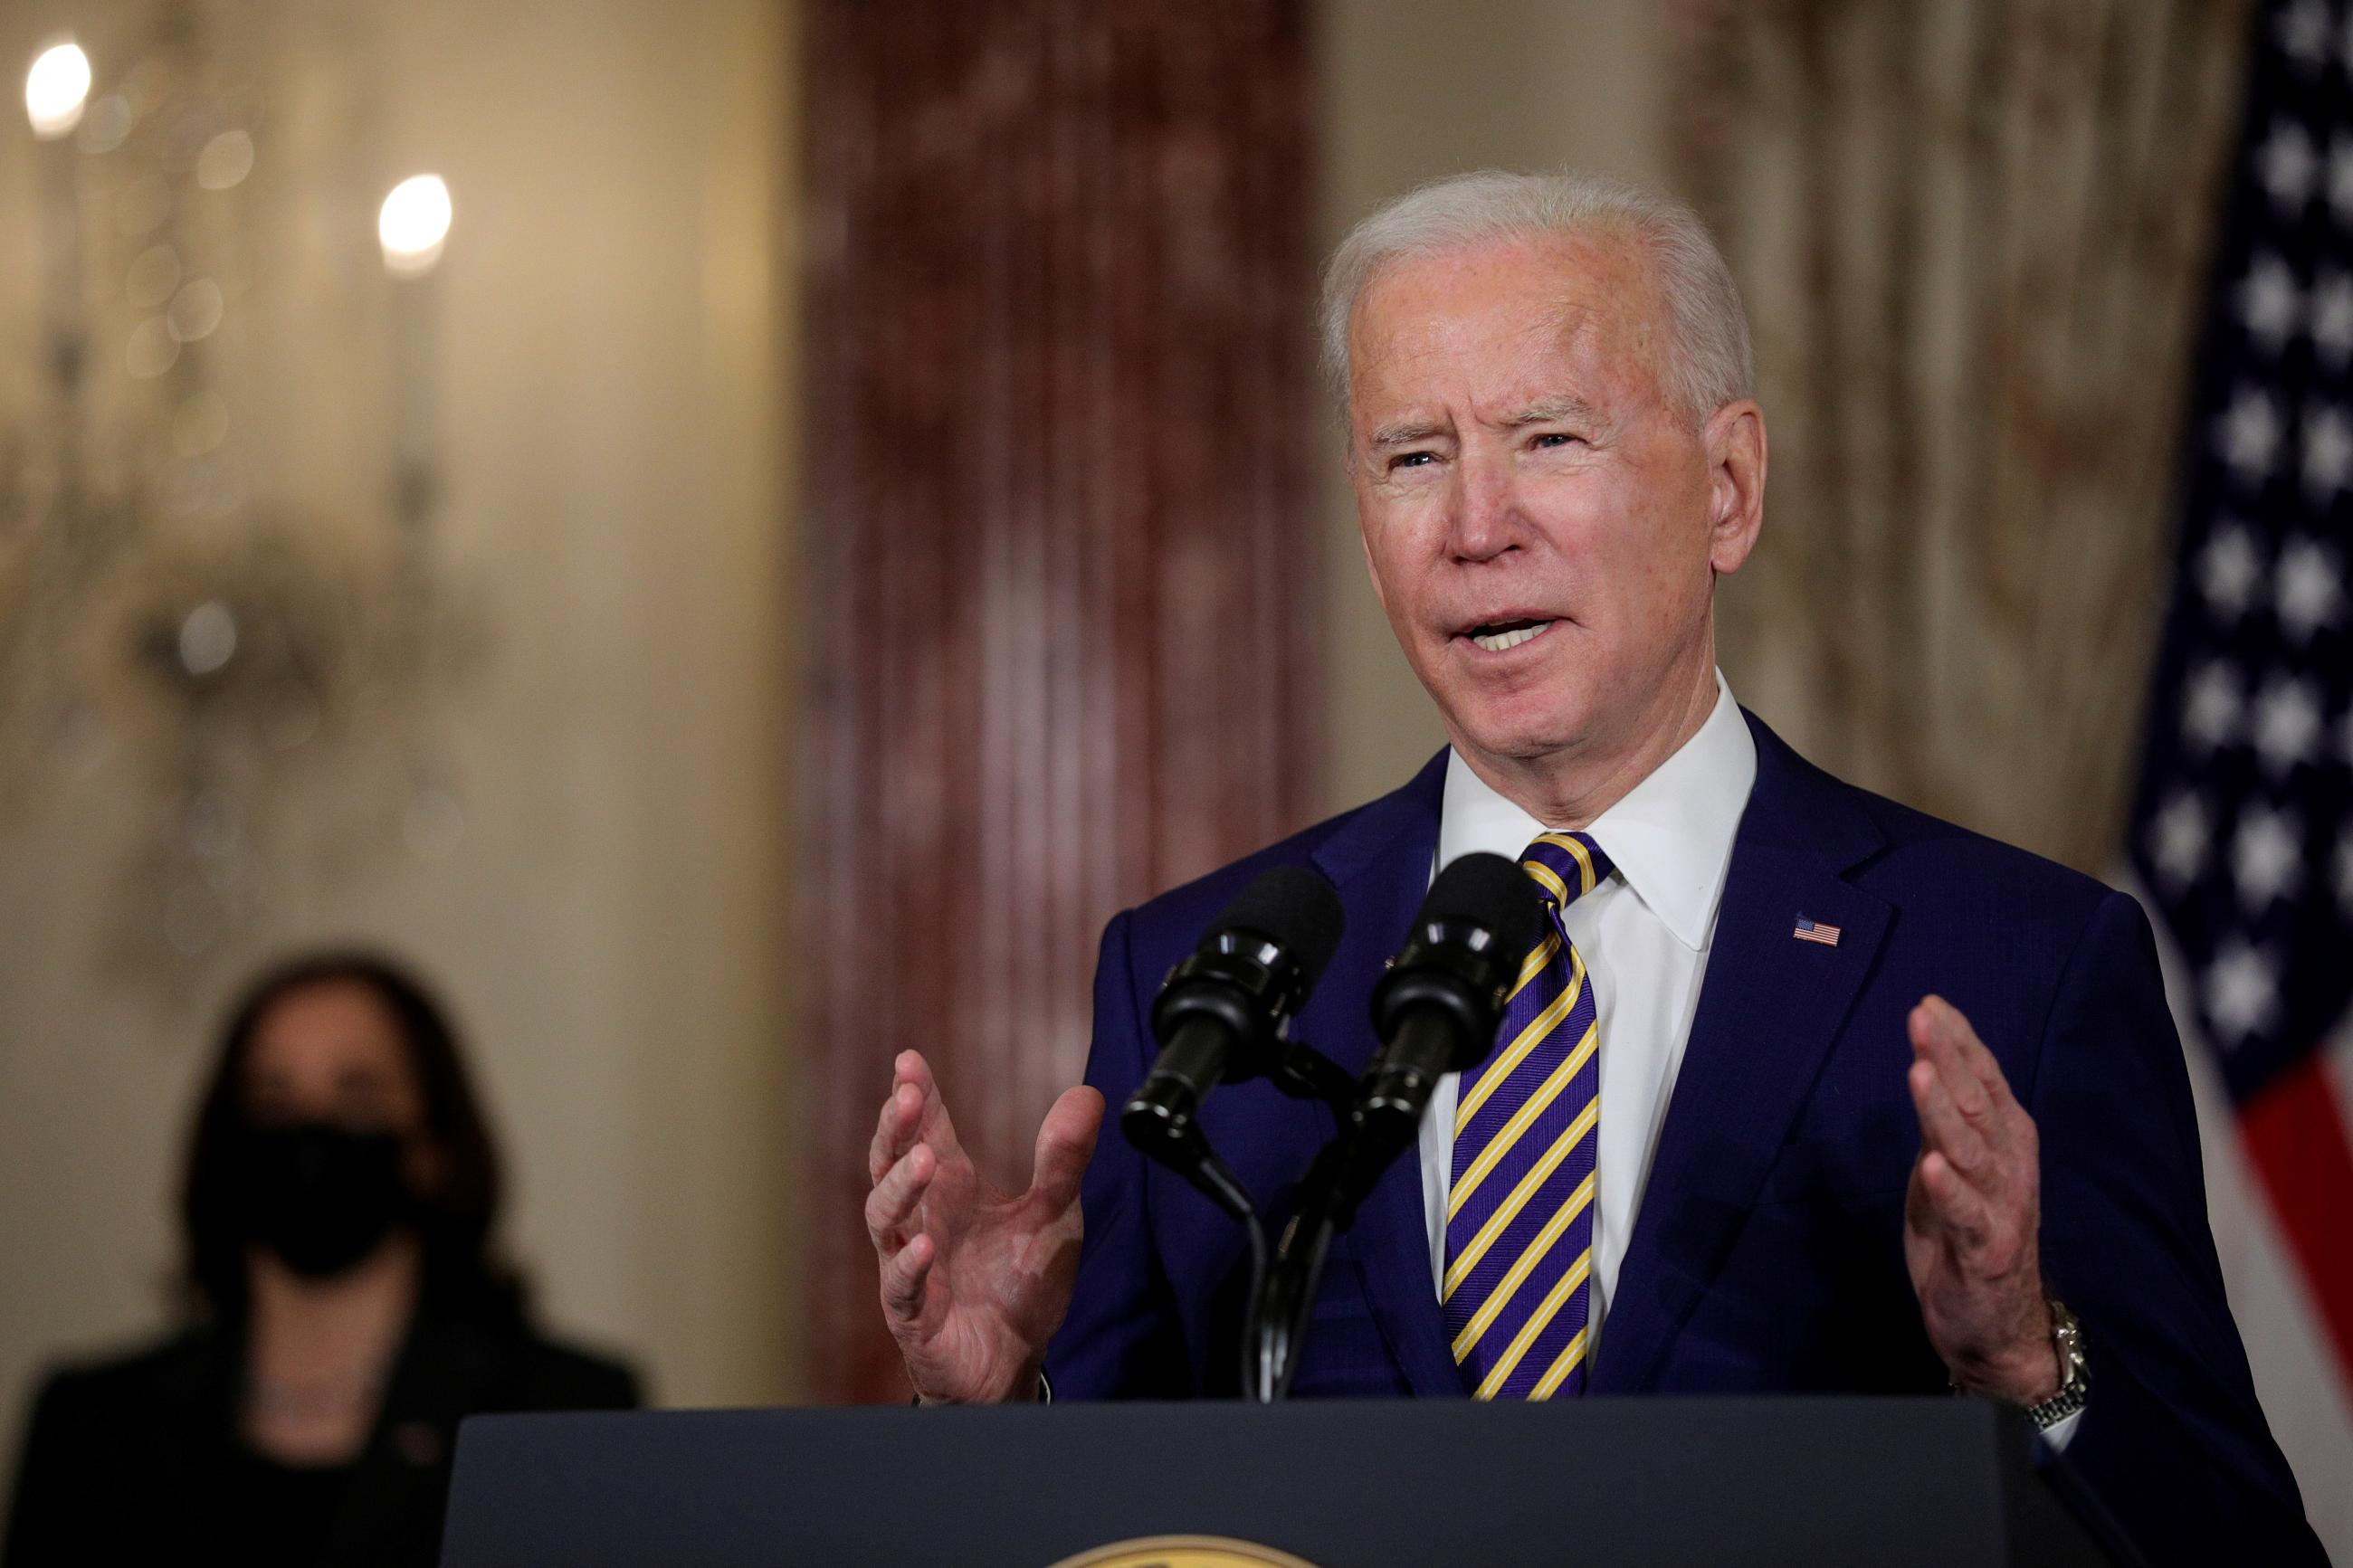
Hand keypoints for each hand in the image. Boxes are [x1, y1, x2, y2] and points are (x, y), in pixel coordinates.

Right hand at [865, 1050, 1103, 1402]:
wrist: (1013, 1361)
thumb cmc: (1020, 1282)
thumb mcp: (1055, 1213)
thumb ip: (1064, 1158)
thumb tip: (1088, 1093)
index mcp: (953, 1189)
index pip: (926, 1132)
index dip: (916, 1095)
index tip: (909, 1060)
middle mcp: (923, 1219)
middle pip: (891, 1163)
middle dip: (896, 1128)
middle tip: (909, 1096)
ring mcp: (910, 1265)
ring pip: (884, 1218)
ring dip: (899, 1187)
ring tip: (924, 1159)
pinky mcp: (913, 1315)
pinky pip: (901, 1287)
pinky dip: (908, 1266)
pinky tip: (923, 1247)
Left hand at [1903, 996, 2060, 1404]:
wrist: (1997, 1326)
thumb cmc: (1969, 1236)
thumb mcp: (1951, 1167)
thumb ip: (1946, 1120)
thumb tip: (1929, 1057)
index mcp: (2004, 1141)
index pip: (1983, 1081)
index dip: (1959, 1043)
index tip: (1931, 1004)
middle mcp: (2009, 1167)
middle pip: (1977, 1104)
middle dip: (1949, 1059)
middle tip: (1923, 1017)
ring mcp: (2001, 1209)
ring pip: (1970, 1152)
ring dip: (1944, 1113)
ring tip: (1920, 1073)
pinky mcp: (1985, 1251)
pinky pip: (1966, 1217)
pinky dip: (1949, 1190)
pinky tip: (1932, 1165)